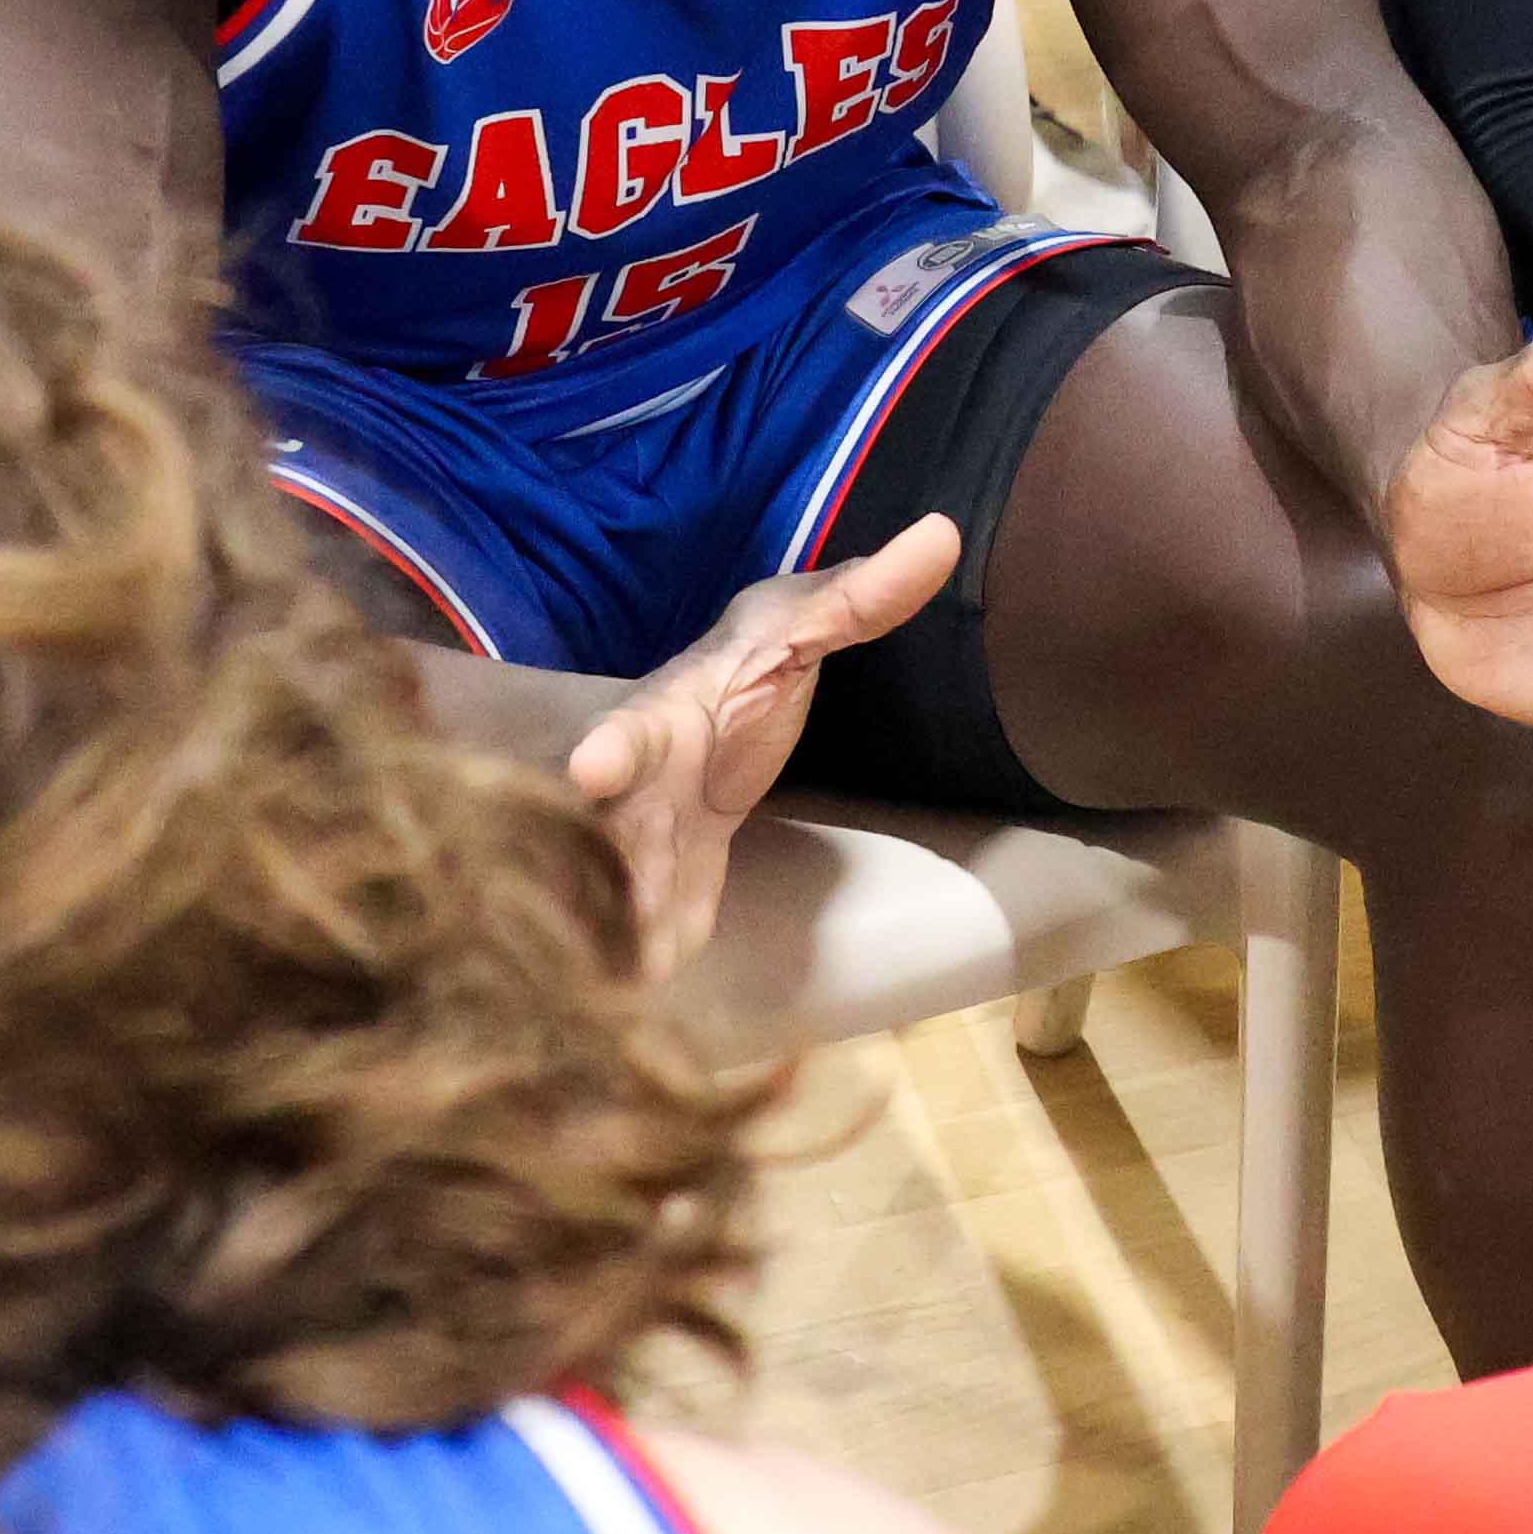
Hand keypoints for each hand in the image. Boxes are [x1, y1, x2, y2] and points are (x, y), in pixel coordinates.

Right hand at [568, 517, 960, 968]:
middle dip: (610, 873)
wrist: (719, 711)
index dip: (606, 752)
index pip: (627, 731)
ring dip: (628, 934)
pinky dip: (654, 962)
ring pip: (621, 894)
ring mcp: (644, 840)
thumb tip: (944, 533)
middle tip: (617, 912)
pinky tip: (650, 1000)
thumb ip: (865, 594)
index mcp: (665, 715)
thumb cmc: (752, 663)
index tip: (588, 770)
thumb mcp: (804, 623)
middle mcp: (636, 782)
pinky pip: (654, 931)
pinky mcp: (667, 886)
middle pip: (607, 834)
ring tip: (637, 978)